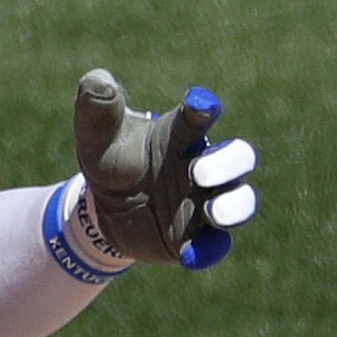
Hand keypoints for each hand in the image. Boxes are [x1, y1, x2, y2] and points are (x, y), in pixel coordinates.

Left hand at [69, 68, 260, 269]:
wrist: (103, 207)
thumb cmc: (110, 159)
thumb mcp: (96, 135)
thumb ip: (98, 108)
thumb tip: (97, 80)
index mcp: (181, 134)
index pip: (200, 116)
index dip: (204, 108)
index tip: (200, 104)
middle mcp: (203, 165)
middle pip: (238, 158)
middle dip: (227, 163)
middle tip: (198, 172)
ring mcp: (204, 202)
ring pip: (240, 202)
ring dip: (233, 207)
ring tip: (214, 212)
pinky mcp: (196, 236)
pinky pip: (214, 245)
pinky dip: (208, 251)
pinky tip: (191, 256)